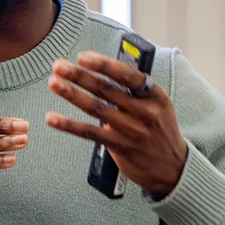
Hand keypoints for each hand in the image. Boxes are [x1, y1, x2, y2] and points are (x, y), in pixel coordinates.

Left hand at [45, 52, 188, 196]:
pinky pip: (89, 133)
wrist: (172, 167)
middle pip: (106, 89)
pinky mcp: (119, 147)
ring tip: (53, 83)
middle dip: (79, 75)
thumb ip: (135, 90)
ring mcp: (131, 130)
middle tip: (58, 66)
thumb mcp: (158, 105)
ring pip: (96, 108)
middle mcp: (144, 111)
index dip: (104, 65)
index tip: (82, 57)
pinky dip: (69, 124)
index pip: (127, 75)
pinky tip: (52, 118)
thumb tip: (105, 70)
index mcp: (154, 95)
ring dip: (71, 94)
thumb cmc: (159, 130)